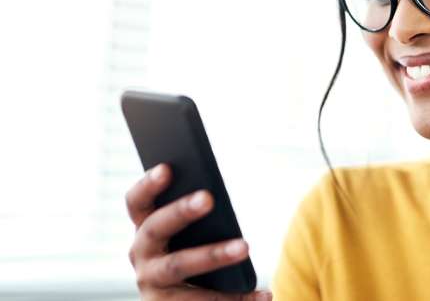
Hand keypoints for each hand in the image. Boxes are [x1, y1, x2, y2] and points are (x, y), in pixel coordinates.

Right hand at [125, 163, 271, 300]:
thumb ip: (196, 213)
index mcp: (146, 227)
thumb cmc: (192, 251)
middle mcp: (141, 253)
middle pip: (156, 228)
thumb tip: (214, 195)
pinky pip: (206, 300)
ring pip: (179, 264)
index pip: (138, 201)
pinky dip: (239, 297)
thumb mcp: (190, 231)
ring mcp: (150, 283)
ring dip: (213, 254)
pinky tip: (265, 293)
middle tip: (208, 197)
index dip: (148, 184)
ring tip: (245, 246)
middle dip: (181, 211)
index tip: (167, 167)